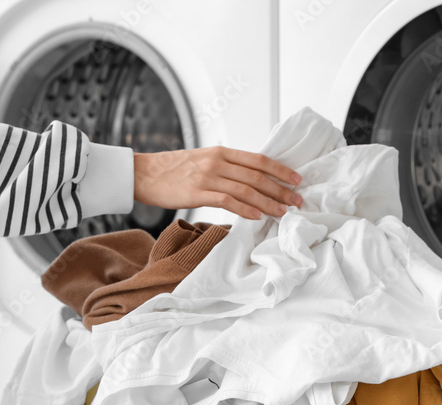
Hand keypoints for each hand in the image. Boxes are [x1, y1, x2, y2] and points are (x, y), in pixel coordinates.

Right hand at [134, 147, 302, 219]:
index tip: (297, 180)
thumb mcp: (203, 160)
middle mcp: (217, 162)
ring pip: (247, 190)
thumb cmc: (173, 170)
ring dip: (269, 202)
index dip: (281, 170)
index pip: (258, 160)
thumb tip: (249, 180)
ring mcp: (208, 177)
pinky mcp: (197, 193)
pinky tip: (258, 216)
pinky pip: (227, 201)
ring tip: (283, 212)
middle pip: (257, 176)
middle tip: (297, 201)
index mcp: (221, 152)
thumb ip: (225, 167)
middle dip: (281, 190)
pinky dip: (246, 209)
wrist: (144, 173)